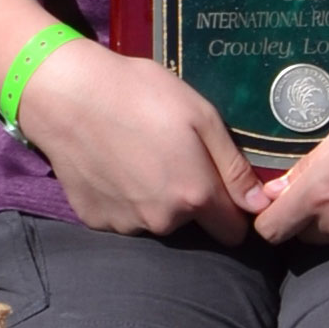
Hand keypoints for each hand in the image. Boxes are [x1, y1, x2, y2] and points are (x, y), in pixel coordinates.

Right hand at [20, 39, 260, 241]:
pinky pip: (122, 216)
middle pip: (191, 225)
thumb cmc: (140, 95)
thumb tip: (260, 208)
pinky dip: (122, 198)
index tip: (221, 186)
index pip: (232, 232)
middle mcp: (162, 221)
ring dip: (154, 199)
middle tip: (172, 154)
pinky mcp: (95, 220)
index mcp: (195, 197)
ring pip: (155, 221)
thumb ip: (234, 168)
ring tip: (139, 155)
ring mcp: (125, 224)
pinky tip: (113, 164)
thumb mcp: (201, 117)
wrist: (68, 95)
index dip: (233, 210)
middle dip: (189, 199)